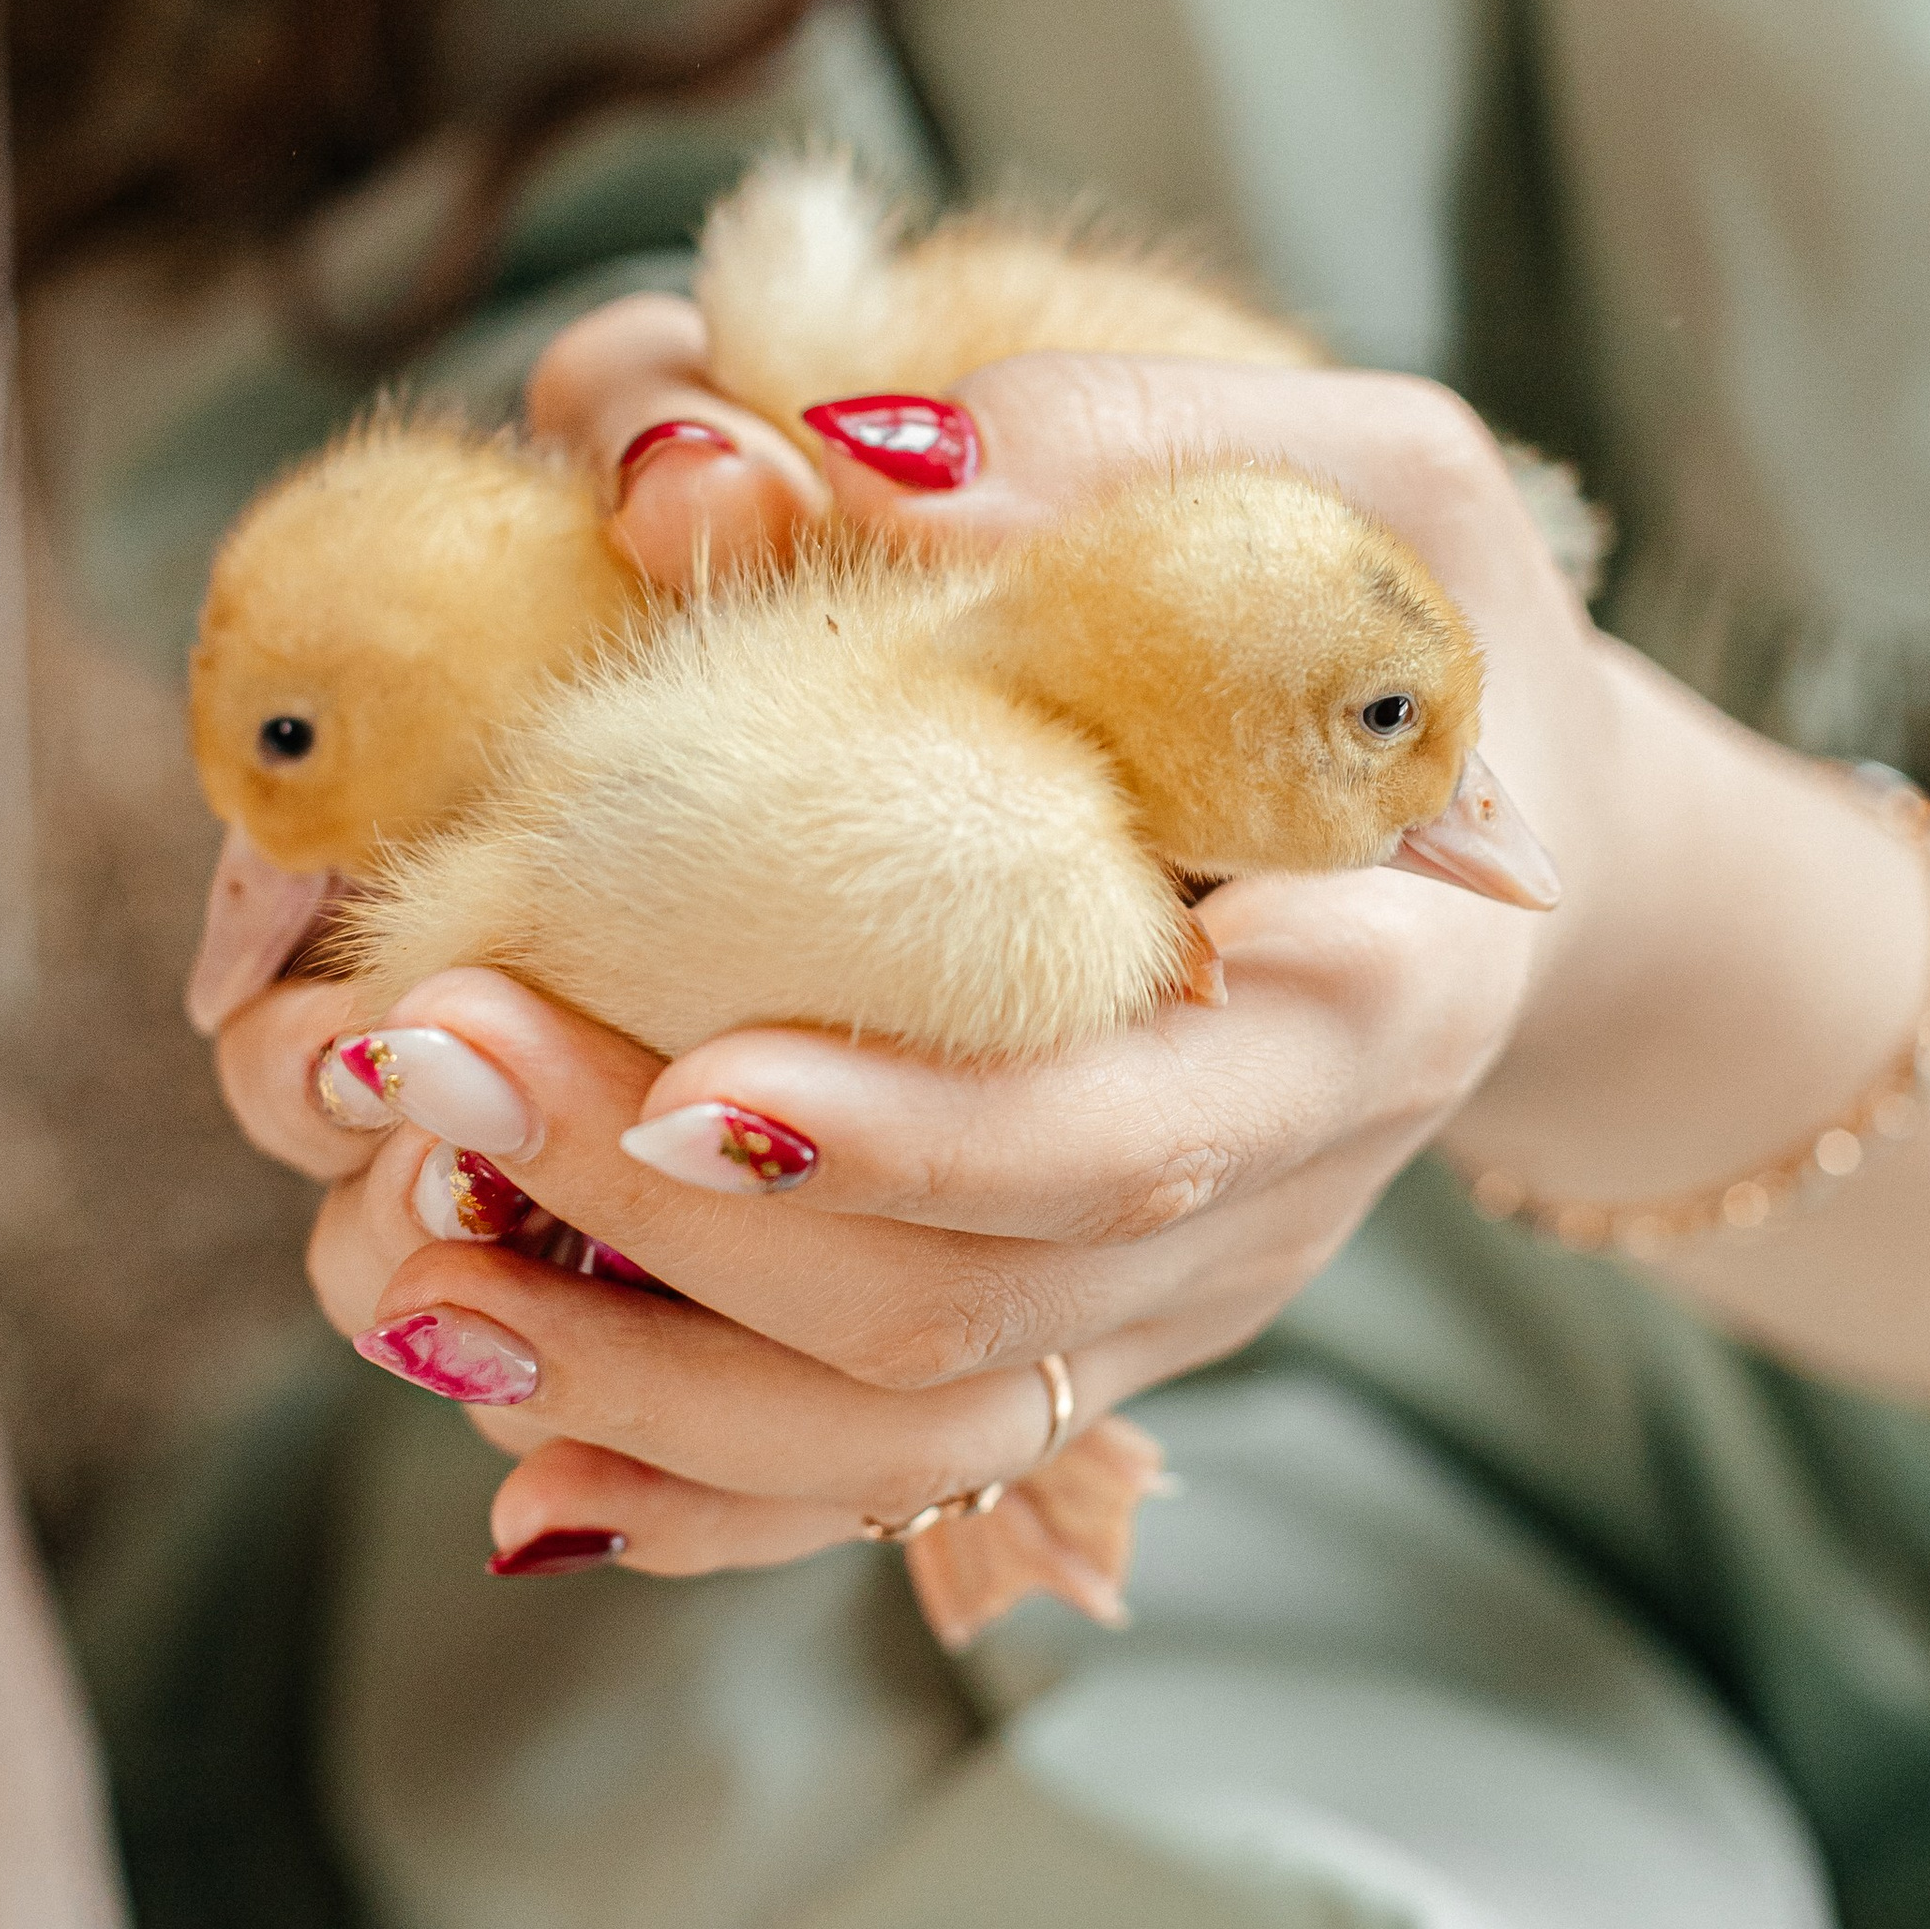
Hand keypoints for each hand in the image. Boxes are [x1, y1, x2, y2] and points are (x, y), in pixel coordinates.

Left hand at [210, 297, 1617, 1579]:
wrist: (1538, 851)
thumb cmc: (1438, 634)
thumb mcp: (1369, 479)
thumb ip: (1129, 444)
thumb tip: (833, 451)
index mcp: (1375, 1005)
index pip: (1134, 1138)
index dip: (916, 1138)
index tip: (691, 1083)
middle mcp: (1270, 1203)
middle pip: (959, 1307)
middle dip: (665, 1229)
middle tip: (411, 1057)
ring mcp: (1169, 1302)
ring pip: (899, 1433)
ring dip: (634, 1375)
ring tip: (391, 1254)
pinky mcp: (1084, 1339)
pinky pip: (889, 1475)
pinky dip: (697, 1484)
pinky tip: (503, 1433)